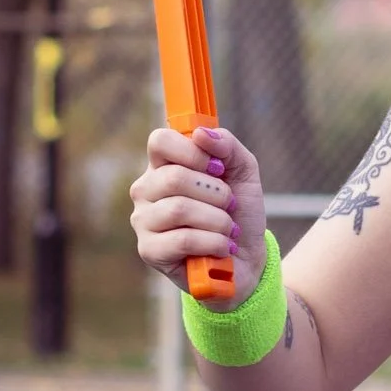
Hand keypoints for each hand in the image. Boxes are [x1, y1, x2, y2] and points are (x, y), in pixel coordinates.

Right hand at [129, 125, 266, 305]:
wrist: (247, 257)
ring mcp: (143, 221)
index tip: (219, 168)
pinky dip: (214, 243)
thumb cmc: (239, 212)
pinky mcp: (150, 251)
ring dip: (218, 221)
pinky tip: (222, 248)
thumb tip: (202, 133)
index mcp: (163, 165)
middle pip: (174, 177)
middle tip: (229, 206)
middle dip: (216, 193)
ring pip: (179, 209)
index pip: (160, 141)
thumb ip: (228, 146)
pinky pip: (183, 240)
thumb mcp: (243, 172)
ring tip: (228, 229)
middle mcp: (145, 190)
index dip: (194, 151)